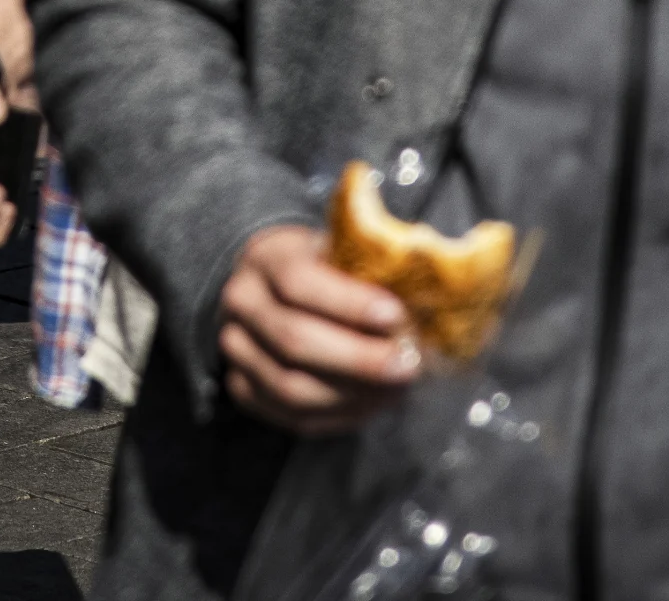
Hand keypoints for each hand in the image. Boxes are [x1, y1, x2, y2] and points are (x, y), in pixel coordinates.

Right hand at [218, 224, 421, 433]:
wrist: (269, 287)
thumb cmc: (320, 268)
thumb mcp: (338, 250)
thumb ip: (372, 269)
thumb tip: (432, 299)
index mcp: (267, 257)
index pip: (299, 282)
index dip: (349, 303)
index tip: (396, 316)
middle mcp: (242, 302)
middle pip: (294, 341)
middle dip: (358, 359)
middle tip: (406, 366)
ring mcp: (236, 349)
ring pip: (290, 387)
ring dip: (350, 396)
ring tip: (394, 391)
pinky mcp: (242, 388)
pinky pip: (291, 417)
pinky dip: (337, 417)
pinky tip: (371, 404)